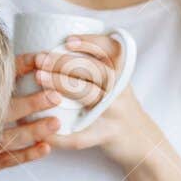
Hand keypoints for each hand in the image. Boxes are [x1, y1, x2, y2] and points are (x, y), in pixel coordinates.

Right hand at [0, 52, 61, 178]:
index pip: (1, 75)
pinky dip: (27, 155)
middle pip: (7, 108)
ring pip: (11, 136)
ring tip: (56, 123)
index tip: (42, 59)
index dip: (22, 66)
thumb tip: (28, 52)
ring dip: (34, 130)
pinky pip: (8, 160)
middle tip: (55, 96)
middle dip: (32, 102)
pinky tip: (45, 147)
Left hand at [37, 33, 152, 164]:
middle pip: (94, 70)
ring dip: (61, 85)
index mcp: (120, 73)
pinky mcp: (106, 136)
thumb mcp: (115, 82)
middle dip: (64, 62)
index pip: (111, 49)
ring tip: (39, 78)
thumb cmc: (118, 106)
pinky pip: (82, 137)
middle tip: (40, 58)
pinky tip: (42, 132)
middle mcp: (119, 90)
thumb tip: (55, 47)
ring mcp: (114, 113)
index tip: (67, 40)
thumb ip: (94, 66)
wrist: (142, 140)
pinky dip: (60, 136)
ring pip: (89, 95)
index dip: (90, 42)